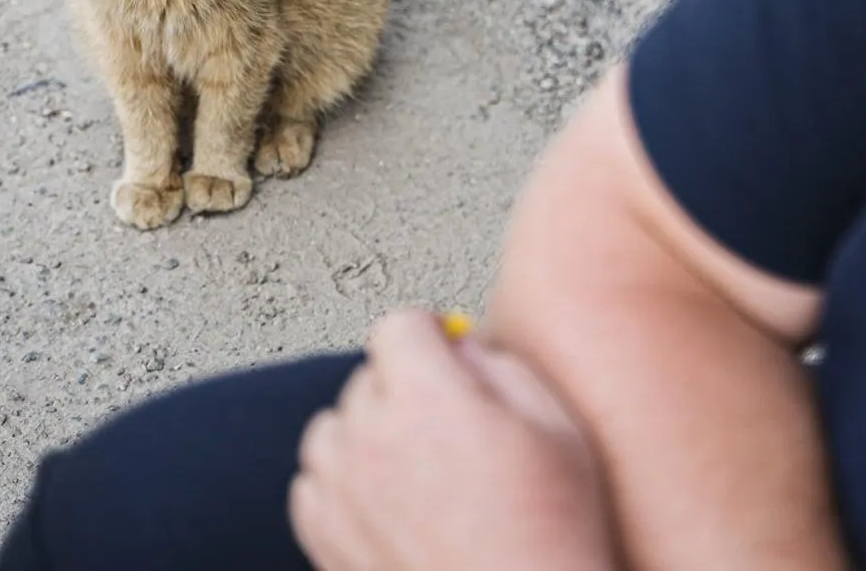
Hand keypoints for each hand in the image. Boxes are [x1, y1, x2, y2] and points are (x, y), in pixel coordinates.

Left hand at [290, 310, 618, 570]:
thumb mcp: (555, 423)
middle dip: (405, 383)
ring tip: (413, 460)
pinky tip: (384, 499)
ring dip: (364, 430)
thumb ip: (500, 365)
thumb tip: (464, 344)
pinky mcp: (324, 541)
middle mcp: (372, 438)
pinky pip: (310, 486)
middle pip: (367, 375)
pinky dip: (339, 482)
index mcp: (427, 398)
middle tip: (449, 418)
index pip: (399, 325)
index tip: (445, 347)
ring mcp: (341, 494)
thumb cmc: (550, 531)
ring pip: (330, 427)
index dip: (430, 332)